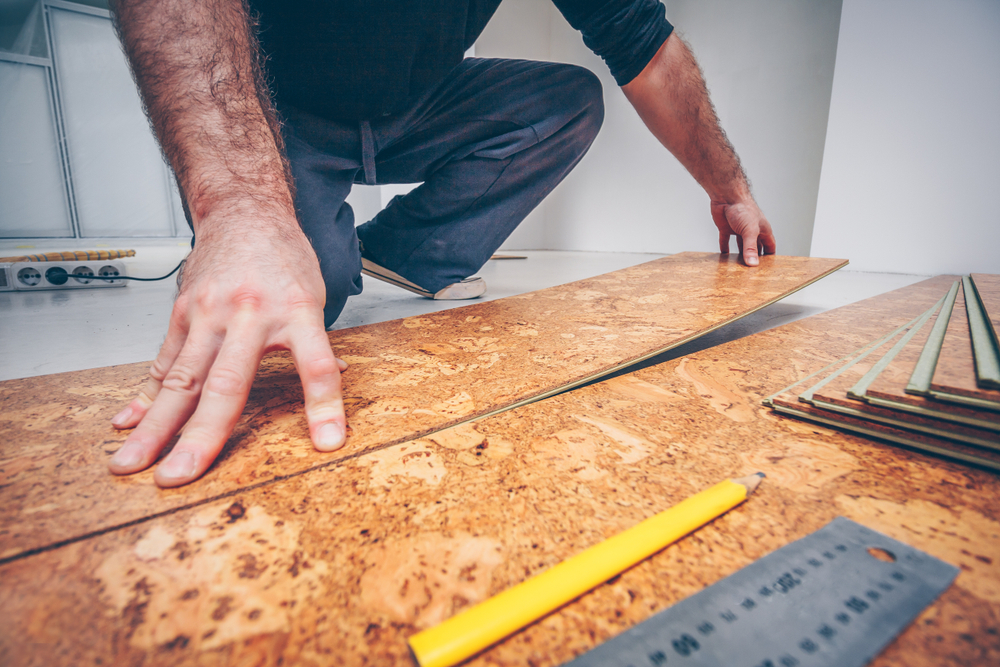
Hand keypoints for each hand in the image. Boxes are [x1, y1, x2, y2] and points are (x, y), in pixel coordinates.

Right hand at [107, 218, 347, 486]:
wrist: (244, 211)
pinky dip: (143, 396)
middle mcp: (250, 316)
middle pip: (226, 385)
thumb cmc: (283, 256)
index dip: (324, 405)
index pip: (316, 365)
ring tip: (132, 463)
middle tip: (180, 476)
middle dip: (201, 436)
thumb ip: (317, 344)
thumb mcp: (314, 296)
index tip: (327, 442)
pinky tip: (125, 424)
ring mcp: (210, 315)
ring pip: (181, 379)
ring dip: (154, 426)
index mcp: (297, 312)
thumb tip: (333, 381)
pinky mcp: (183, 313)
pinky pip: (163, 362)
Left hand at [711, 199, 776, 265]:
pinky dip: (725, 248)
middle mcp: (751, 231)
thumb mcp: (749, 231)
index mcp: (762, 230)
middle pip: (755, 247)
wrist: (726, 196)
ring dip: (739, 255)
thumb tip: (752, 264)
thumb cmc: (743, 208)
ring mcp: (739, 230)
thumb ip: (750, 248)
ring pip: (740, 245)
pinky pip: (726, 241)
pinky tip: (724, 256)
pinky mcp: (726, 228)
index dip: (769, 257)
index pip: (770, 246)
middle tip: (751, 271)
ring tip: (738, 267)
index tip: (768, 268)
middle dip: (754, 258)